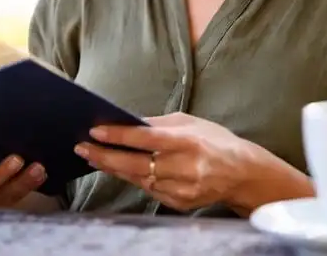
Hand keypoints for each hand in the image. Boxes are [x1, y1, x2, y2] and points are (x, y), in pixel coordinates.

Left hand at [74, 112, 312, 214]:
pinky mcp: (181, 204)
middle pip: (137, 164)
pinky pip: (150, 191)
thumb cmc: (215, 141)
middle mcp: (186, 168)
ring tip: (93, 157)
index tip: (95, 131)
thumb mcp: (191, 122)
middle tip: (82, 148)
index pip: (146, 139)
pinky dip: (134, 179)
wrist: (244, 174)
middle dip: (106, 156)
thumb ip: (159, 124)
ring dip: (114, 169)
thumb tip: (127, 123)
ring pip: (139, 180)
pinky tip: (119, 170)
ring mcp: (183, 189)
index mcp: (189, 142)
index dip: (118, 136)